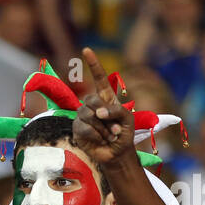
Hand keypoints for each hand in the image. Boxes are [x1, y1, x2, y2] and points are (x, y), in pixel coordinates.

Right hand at [72, 47, 134, 166]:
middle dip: (104, 114)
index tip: (87, 50)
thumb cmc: (125, 134)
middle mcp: (92, 106)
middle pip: (91, 99)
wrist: (117, 154)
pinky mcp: (77, 130)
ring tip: (109, 136)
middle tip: (115, 128)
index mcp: (106, 98)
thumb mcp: (128, 119)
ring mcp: (83, 117)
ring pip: (87, 115)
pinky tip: (101, 141)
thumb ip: (116, 111)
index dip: (93, 65)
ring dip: (102, 129)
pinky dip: (95, 135)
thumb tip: (98, 114)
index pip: (99, 79)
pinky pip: (83, 128)